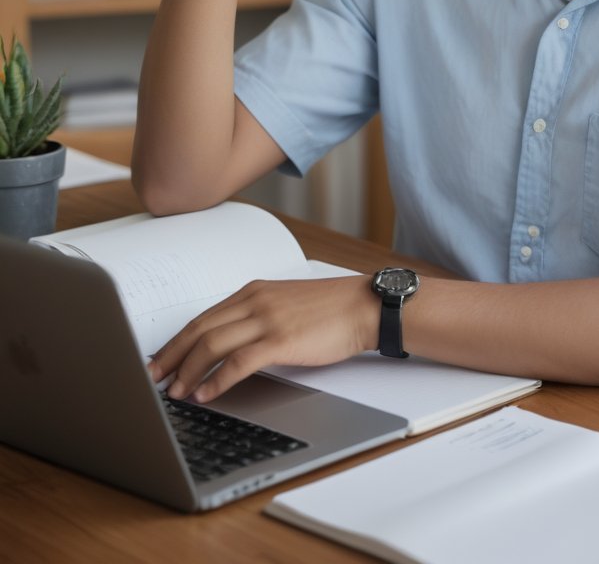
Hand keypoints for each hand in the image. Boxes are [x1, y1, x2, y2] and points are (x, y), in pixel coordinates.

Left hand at [148, 274, 378, 403]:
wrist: (362, 306)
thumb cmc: (328, 310)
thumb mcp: (284, 304)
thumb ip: (255, 317)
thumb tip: (227, 346)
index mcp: (252, 291)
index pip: (202, 317)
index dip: (175, 341)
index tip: (158, 360)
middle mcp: (254, 301)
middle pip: (199, 329)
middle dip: (170, 356)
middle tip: (151, 378)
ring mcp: (267, 319)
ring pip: (212, 344)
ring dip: (188, 370)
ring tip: (174, 392)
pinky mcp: (281, 339)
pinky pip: (238, 361)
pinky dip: (216, 380)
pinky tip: (206, 394)